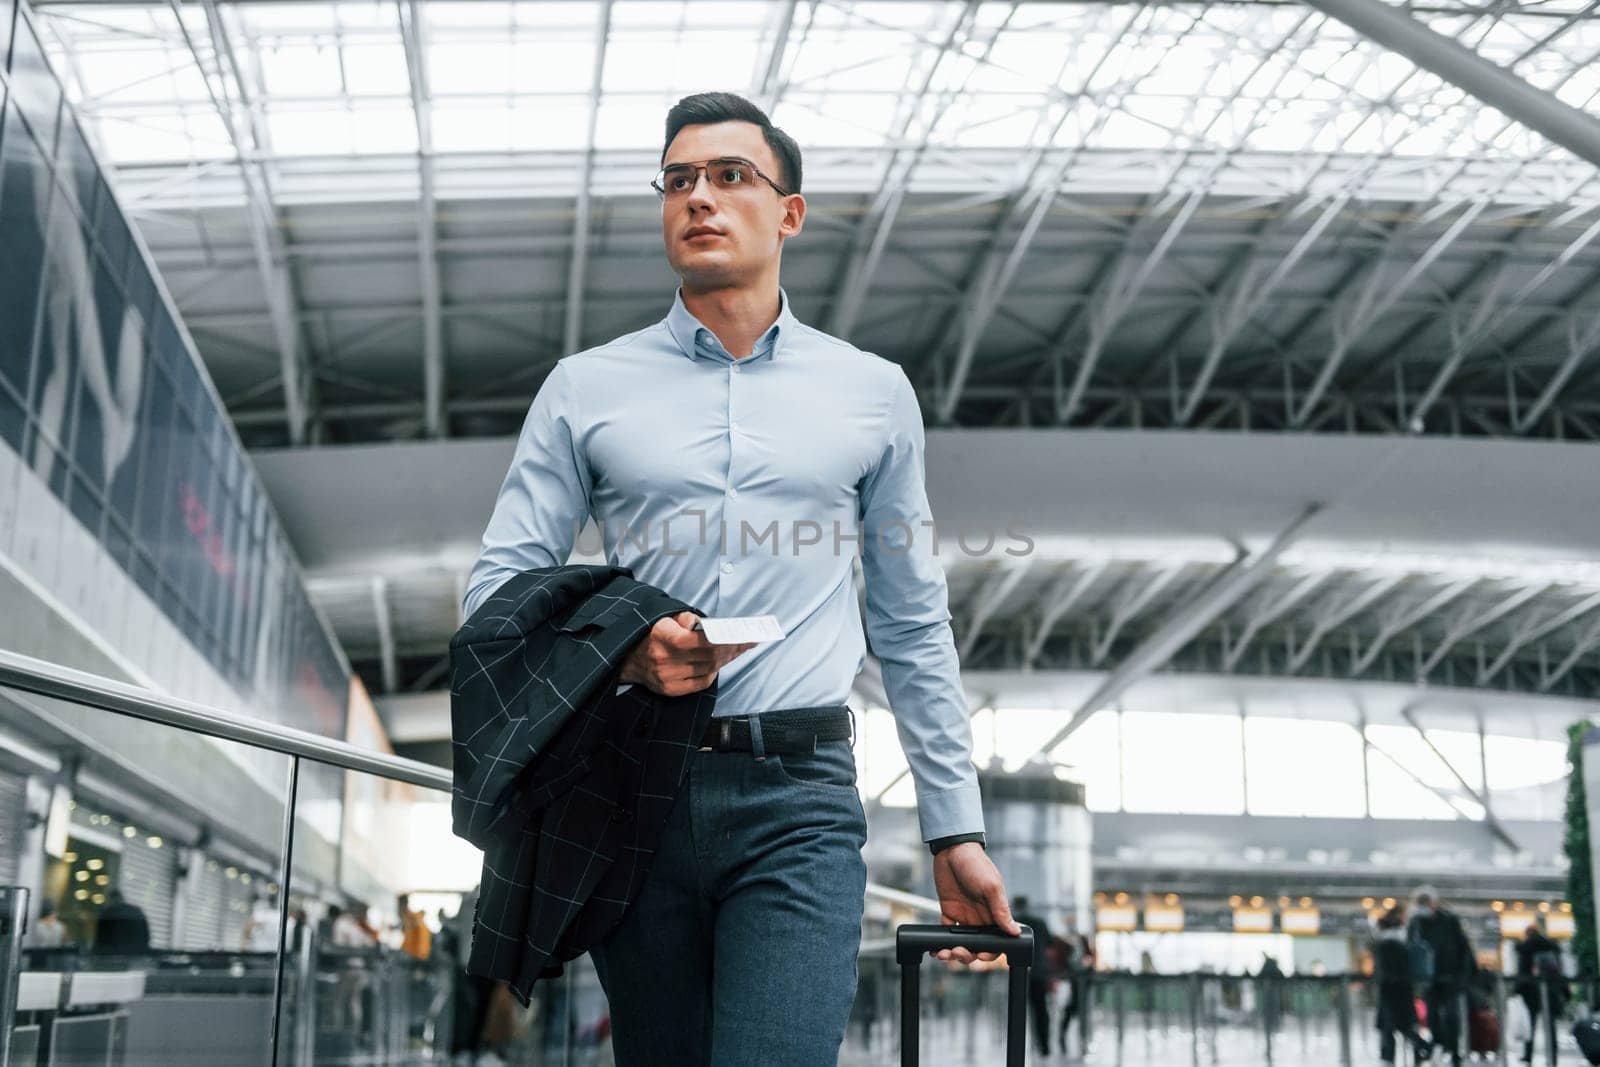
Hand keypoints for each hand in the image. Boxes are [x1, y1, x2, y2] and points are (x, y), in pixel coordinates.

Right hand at [618, 612, 757, 696]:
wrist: (629, 658)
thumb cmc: (653, 633)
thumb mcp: (666, 617)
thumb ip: (690, 618)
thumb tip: (714, 627)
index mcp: (661, 635)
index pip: (696, 639)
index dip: (721, 637)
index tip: (741, 634)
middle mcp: (663, 658)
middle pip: (708, 655)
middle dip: (732, 648)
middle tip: (748, 641)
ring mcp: (667, 677)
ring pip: (708, 669)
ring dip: (727, 659)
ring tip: (739, 650)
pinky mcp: (670, 690)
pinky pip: (701, 682)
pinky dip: (714, 672)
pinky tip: (721, 663)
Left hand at [930, 843, 1019, 964]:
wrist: (952, 849)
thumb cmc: (976, 864)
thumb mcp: (991, 886)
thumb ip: (1001, 910)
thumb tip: (1014, 931)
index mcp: (994, 913)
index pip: (996, 940)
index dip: (990, 952)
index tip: (981, 955)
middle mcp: (980, 917)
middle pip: (977, 945)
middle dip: (968, 955)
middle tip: (958, 952)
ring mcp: (964, 916)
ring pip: (961, 943)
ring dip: (953, 952)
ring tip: (943, 953)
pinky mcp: (949, 911)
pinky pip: (945, 932)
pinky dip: (940, 943)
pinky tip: (935, 948)